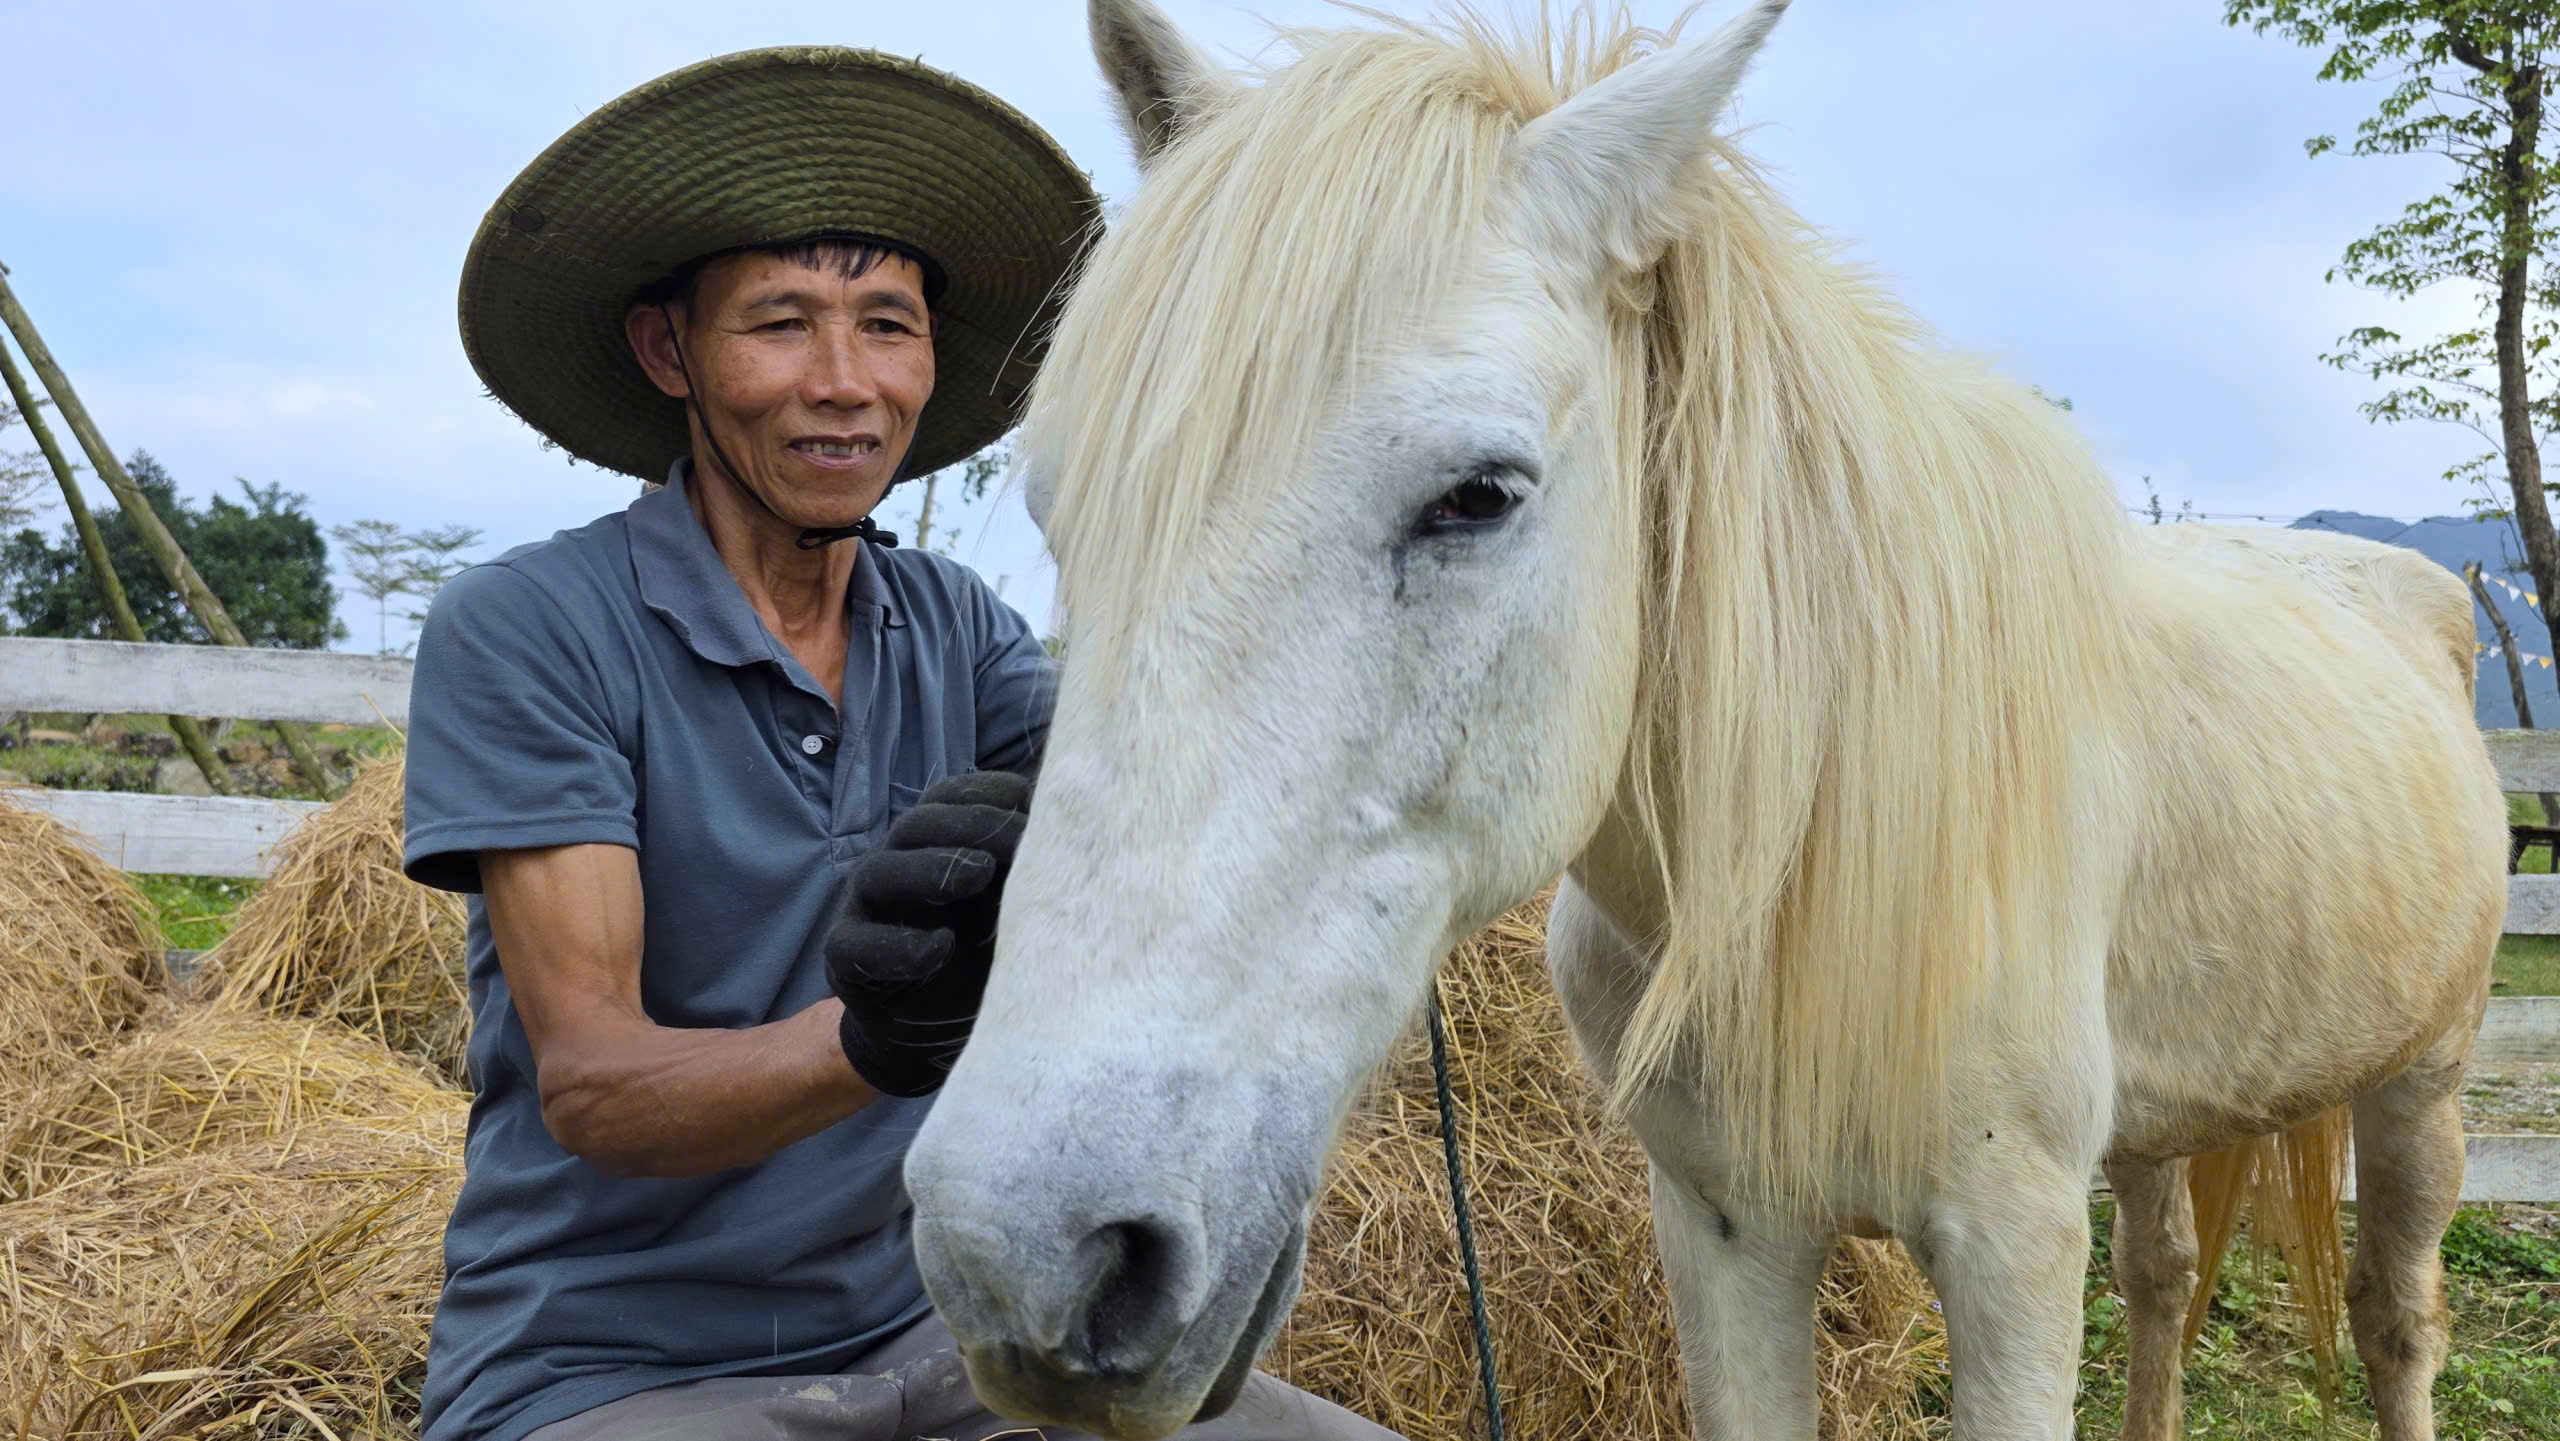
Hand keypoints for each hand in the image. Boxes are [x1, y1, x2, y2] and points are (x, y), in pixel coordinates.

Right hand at [825, 770, 1031, 1096]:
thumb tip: (1092, 831)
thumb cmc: (983, 958)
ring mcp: (863, 910)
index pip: (952, 797)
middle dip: (972, 825)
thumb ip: (1033, 873)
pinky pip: (859, 946)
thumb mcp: (1015, 910)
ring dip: (933, 868)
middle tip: (1020, 841)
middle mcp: (893, 865)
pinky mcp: (845, 960)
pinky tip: (942, 947)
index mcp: (931, 843)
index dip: (993, 792)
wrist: (933, 1038)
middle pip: (918, 824)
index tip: (1040, 803)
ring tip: (980, 872)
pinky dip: (902, 946)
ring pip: (881, 871)